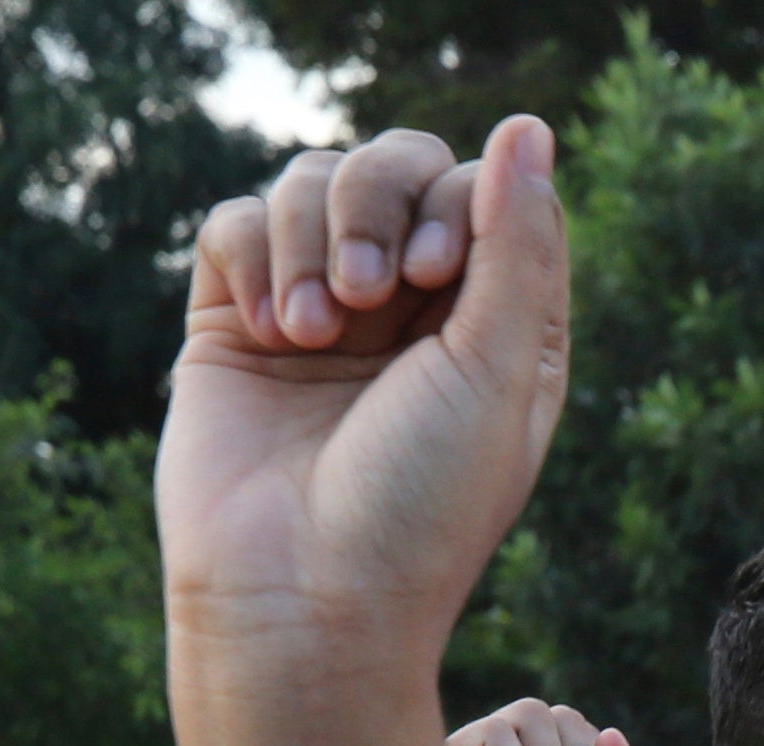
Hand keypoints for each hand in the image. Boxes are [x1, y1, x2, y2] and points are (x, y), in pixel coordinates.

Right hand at [160, 124, 571, 674]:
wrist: (300, 600)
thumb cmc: (417, 507)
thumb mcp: (496, 372)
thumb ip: (514, 246)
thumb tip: (530, 127)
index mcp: (493, 330)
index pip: (485, 193)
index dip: (458, 200)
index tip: (436, 274)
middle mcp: (409, 316)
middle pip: (399, 166)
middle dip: (380, 200)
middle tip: (374, 293)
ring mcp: (319, 316)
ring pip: (313, 180)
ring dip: (315, 233)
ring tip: (314, 333)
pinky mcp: (234, 326)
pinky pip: (236, 222)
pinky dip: (253, 255)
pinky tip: (271, 332)